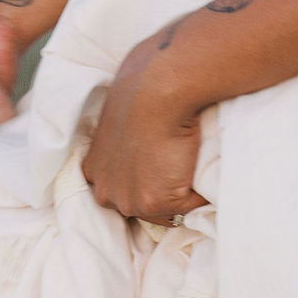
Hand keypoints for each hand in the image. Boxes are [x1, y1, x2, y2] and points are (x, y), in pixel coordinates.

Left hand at [83, 30, 207, 224]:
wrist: (158, 90)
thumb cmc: (143, 85)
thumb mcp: (121, 109)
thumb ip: (124, 128)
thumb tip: (144, 121)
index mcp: (94, 169)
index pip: (121, 189)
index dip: (145, 181)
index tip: (162, 168)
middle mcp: (104, 191)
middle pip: (140, 206)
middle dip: (163, 194)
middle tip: (183, 171)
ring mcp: (128, 201)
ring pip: (165, 212)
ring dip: (183, 196)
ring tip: (196, 171)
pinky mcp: (154, 203)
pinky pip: (187, 208)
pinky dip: (201, 195)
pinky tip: (204, 171)